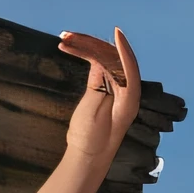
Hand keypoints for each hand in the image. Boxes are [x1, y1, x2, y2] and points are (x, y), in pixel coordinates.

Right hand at [58, 27, 141, 177]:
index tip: (116, 32)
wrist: (86, 159)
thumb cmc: (90, 141)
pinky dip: (85, 57)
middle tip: (68, 37)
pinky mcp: (106, 88)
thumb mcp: (91, 115)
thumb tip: (99, 63)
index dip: (123, 50)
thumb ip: (98, 87)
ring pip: (104, 60)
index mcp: (129, 99)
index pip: (129, 68)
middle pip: (113, 59)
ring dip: (85, 48)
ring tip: (64, 40)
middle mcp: (126, 91)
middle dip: (91, 45)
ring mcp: (116, 88)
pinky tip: (71, 49)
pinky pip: (99, 66)